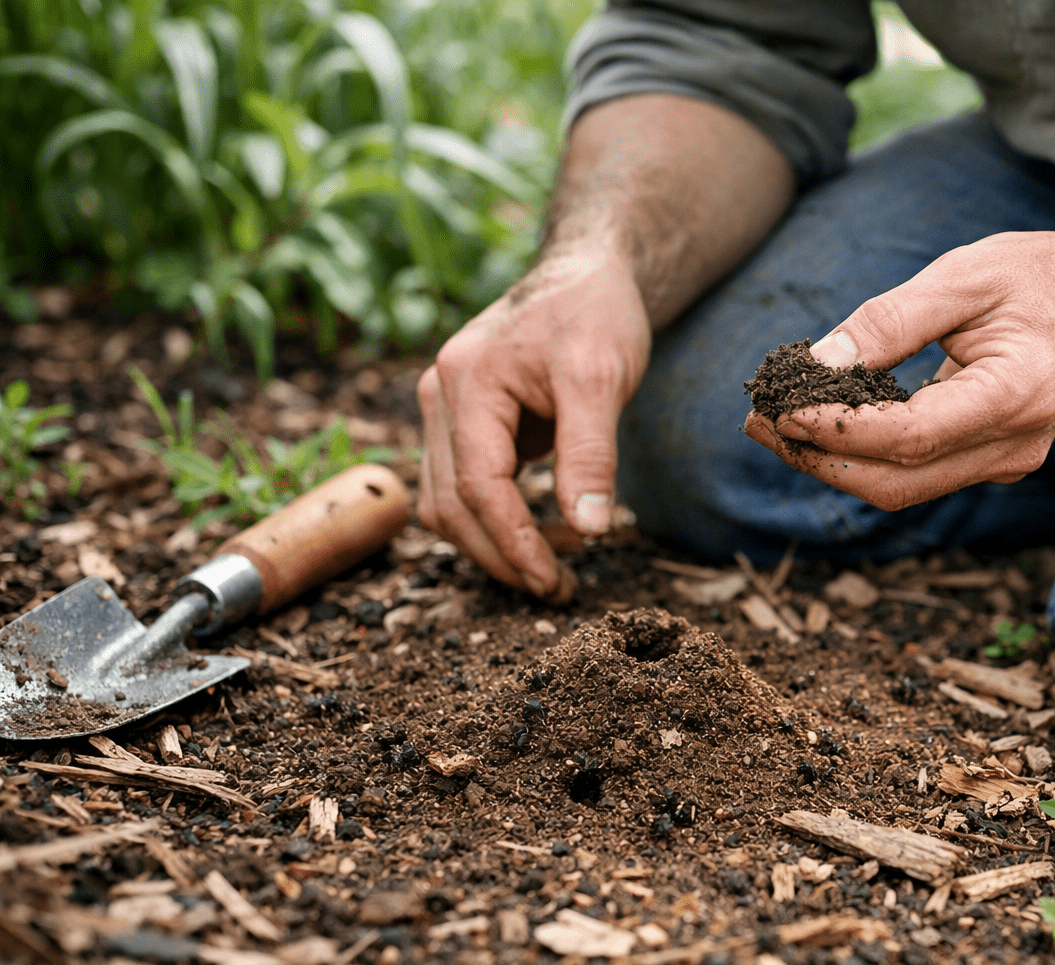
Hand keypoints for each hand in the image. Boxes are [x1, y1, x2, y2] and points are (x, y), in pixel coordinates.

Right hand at [417, 249, 650, 598]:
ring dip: (493, 544)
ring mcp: (443, 407)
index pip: (478, 487)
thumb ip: (591, 454)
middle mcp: (440, 394)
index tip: (554, 580)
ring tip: (554, 567)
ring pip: (446, 502)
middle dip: (502, 556)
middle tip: (558, 589)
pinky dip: (494, 518)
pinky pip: (461, 485)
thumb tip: (588, 530)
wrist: (584, 274)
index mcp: (468, 381)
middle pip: (451, 504)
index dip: (515, 543)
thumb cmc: (594, 314)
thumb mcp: (603, 379)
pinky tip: (543, 532)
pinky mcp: (460, 420)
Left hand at [743, 230, 1054, 509]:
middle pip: (897, 481)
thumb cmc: (1036, 277)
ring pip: (901, 489)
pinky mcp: (988, 463)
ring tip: (771, 425)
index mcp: (1017, 395)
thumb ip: (890, 320)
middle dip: (819, 459)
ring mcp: (1006, 463)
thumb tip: (817, 362)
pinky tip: (818, 426)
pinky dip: (861, 456)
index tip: (782, 409)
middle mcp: (1015, 445)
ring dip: (831, 463)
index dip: (840, 430)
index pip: (911, 435)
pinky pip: (914, 474)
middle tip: (758, 421)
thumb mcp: (963, 276)